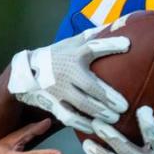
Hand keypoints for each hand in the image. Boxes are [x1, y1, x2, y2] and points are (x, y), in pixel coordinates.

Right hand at [7, 28, 129, 132]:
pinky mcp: (53, 103)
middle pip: (90, 85)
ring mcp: (59, 90)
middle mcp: (66, 72)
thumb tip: (118, 26)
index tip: (127, 45)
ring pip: (81, 104)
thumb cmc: (56, 56)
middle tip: (124, 106)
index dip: (110, 45)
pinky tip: (94, 128)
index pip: (92, 47)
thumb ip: (93, 37)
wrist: (26, 72)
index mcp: (73, 55)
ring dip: (99, 113)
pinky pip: (69, 117)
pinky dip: (82, 124)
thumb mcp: (71, 43)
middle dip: (108, 97)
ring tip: (113, 119)